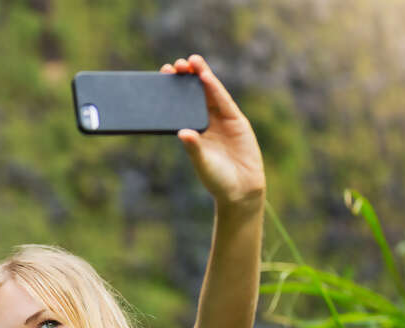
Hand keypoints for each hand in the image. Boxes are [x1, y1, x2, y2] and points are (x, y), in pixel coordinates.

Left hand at [162, 55, 264, 212]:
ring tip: (191, 61)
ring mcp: (222, 120)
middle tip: (175, 65)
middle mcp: (206, 122)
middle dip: (186, 78)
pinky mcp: (236, 121)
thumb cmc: (217, 180)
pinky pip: (224, 102)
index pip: (180, 107)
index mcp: (193, 131)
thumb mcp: (202, 163)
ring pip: (210, 93)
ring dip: (201, 76)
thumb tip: (182, 133)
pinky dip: (215, 89)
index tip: (162, 76)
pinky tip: (206, 77)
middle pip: (194, 95)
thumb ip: (193, 148)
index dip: (173, 91)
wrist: (241, 190)